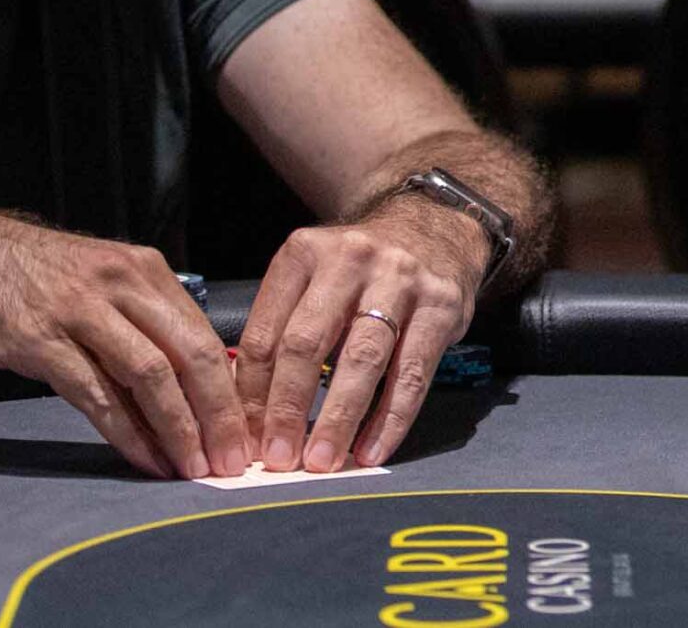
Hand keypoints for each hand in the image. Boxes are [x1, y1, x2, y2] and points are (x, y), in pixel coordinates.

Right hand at [0, 205, 247, 479]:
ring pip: (151, 375)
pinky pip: (96, 394)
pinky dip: (127, 432)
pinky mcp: (41, 341)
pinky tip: (145, 458)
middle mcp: (123, 286)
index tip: (244, 429)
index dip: (230, 388)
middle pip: (190, 354)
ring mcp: (82, 312)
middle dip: (219, 413)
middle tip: (232, 459)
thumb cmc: (35, 278)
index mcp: (147, 272)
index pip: (204, 334)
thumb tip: (190, 381)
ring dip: (179, 428)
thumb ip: (144, 323)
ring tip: (194, 468)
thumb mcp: (103, 284)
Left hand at [233, 194, 486, 472]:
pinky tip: (373, 450)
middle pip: (307, 343)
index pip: (265, 334)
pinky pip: (412, 373)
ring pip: (361, 359)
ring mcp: (401, 280)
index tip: (245, 441)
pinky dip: (390, 419)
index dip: (250, 395)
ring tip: (322, 461)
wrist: (437, 225)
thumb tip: (250, 415)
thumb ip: (283, 331)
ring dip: (338, 418)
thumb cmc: (360, 270)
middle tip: (276, 458)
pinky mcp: (443, 305)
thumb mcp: (313, 277)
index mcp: (304, 254)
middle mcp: (351, 259)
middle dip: (287, 408)